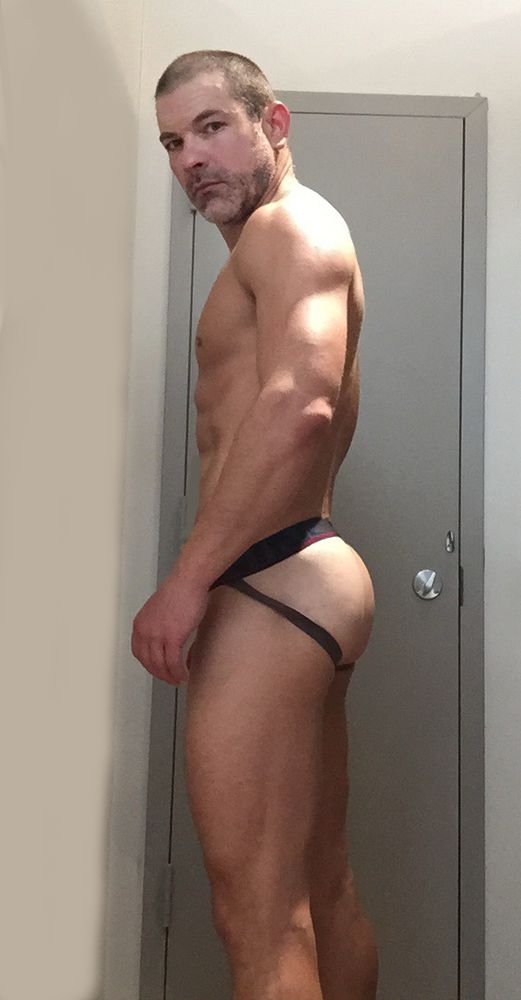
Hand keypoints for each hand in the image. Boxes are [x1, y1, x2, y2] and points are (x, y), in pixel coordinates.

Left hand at [131, 570, 208, 685]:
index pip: (138, 653)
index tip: (157, 670)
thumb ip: (157, 626)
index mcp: (140, 624)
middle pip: (149, 662)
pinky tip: (184, 673)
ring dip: (170, 676)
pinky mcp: (173, 637)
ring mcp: (158, 635)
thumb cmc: (178, 591)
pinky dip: (178, 671)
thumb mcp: (158, 611)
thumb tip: (164, 643)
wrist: (187, 581)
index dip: (148, 665)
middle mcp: (145, 631)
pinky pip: (174, 662)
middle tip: (169, 679)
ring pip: (161, 665)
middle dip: (160, 674)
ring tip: (178, 679)